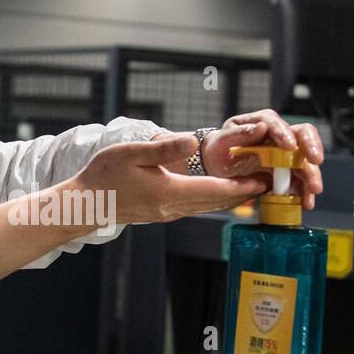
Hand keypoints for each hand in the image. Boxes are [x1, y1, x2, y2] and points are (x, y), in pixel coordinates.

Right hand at [70, 134, 267, 224]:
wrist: (84, 204)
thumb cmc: (103, 176)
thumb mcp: (131, 154)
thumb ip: (163, 148)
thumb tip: (192, 140)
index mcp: (168, 192)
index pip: (214, 190)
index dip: (241, 186)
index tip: (263, 181)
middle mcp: (173, 208)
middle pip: (217, 201)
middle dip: (244, 193)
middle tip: (269, 183)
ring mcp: (168, 213)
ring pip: (208, 206)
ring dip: (232, 198)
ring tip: (253, 186)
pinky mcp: (162, 213)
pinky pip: (197, 207)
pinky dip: (215, 199)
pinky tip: (222, 192)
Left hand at [201, 109, 324, 209]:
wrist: (218, 167)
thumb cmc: (220, 149)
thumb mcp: (223, 141)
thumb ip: (241, 134)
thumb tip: (262, 126)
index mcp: (262, 122)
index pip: (276, 123)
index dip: (284, 134)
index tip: (289, 146)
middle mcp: (278, 135)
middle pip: (302, 134)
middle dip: (311, 147)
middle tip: (315, 161)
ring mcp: (285, 154)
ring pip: (305, 160)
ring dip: (311, 175)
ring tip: (312, 191)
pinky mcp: (287, 172)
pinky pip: (300, 179)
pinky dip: (305, 191)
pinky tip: (306, 201)